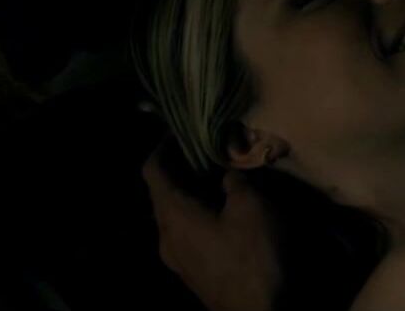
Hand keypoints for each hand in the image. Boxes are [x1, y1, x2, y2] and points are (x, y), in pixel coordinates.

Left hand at [143, 143, 284, 310]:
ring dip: (194, 194)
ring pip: (176, 215)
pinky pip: (188, 233)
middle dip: (183, 169)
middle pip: (163, 193)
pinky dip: (200, 214)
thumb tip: (225, 172)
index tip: (182, 131)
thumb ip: (235, 180)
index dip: (163, 146)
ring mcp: (177, 259)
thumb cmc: (252, 255)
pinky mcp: (193, 273)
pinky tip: (226, 214)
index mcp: (172, 214)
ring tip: (221, 180)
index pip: (152, 170)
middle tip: (209, 151)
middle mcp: (165, 236)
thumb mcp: (251, 206)